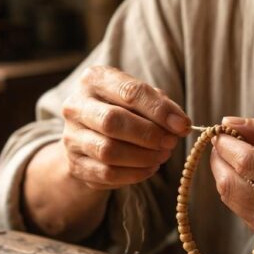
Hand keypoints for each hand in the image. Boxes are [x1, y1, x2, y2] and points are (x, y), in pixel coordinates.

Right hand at [60, 66, 190, 189]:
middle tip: (170, 143)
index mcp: (95, 79)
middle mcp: (76, 105)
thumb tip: (180, 125)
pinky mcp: (75, 164)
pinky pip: (106, 173)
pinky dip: (134, 174)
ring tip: (162, 156)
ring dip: (143, 157)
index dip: (159, 110)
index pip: (129, 91)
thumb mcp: (140, 99)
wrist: (90, 135)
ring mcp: (71, 137)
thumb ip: (160, 105)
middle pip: (112, 121)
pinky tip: (149, 168)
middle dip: (148, 135)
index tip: (182, 125)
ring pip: (108, 150)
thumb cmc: (123, 110)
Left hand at [208, 117, 253, 248]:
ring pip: (232, 200)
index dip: (226, 145)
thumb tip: (228, 123)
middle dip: (219, 160)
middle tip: (225, 142)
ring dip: (227, 175)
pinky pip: (244, 212)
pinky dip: (242, 191)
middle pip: (230, 185)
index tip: (221, 131)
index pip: (246, 163)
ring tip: (241, 158)